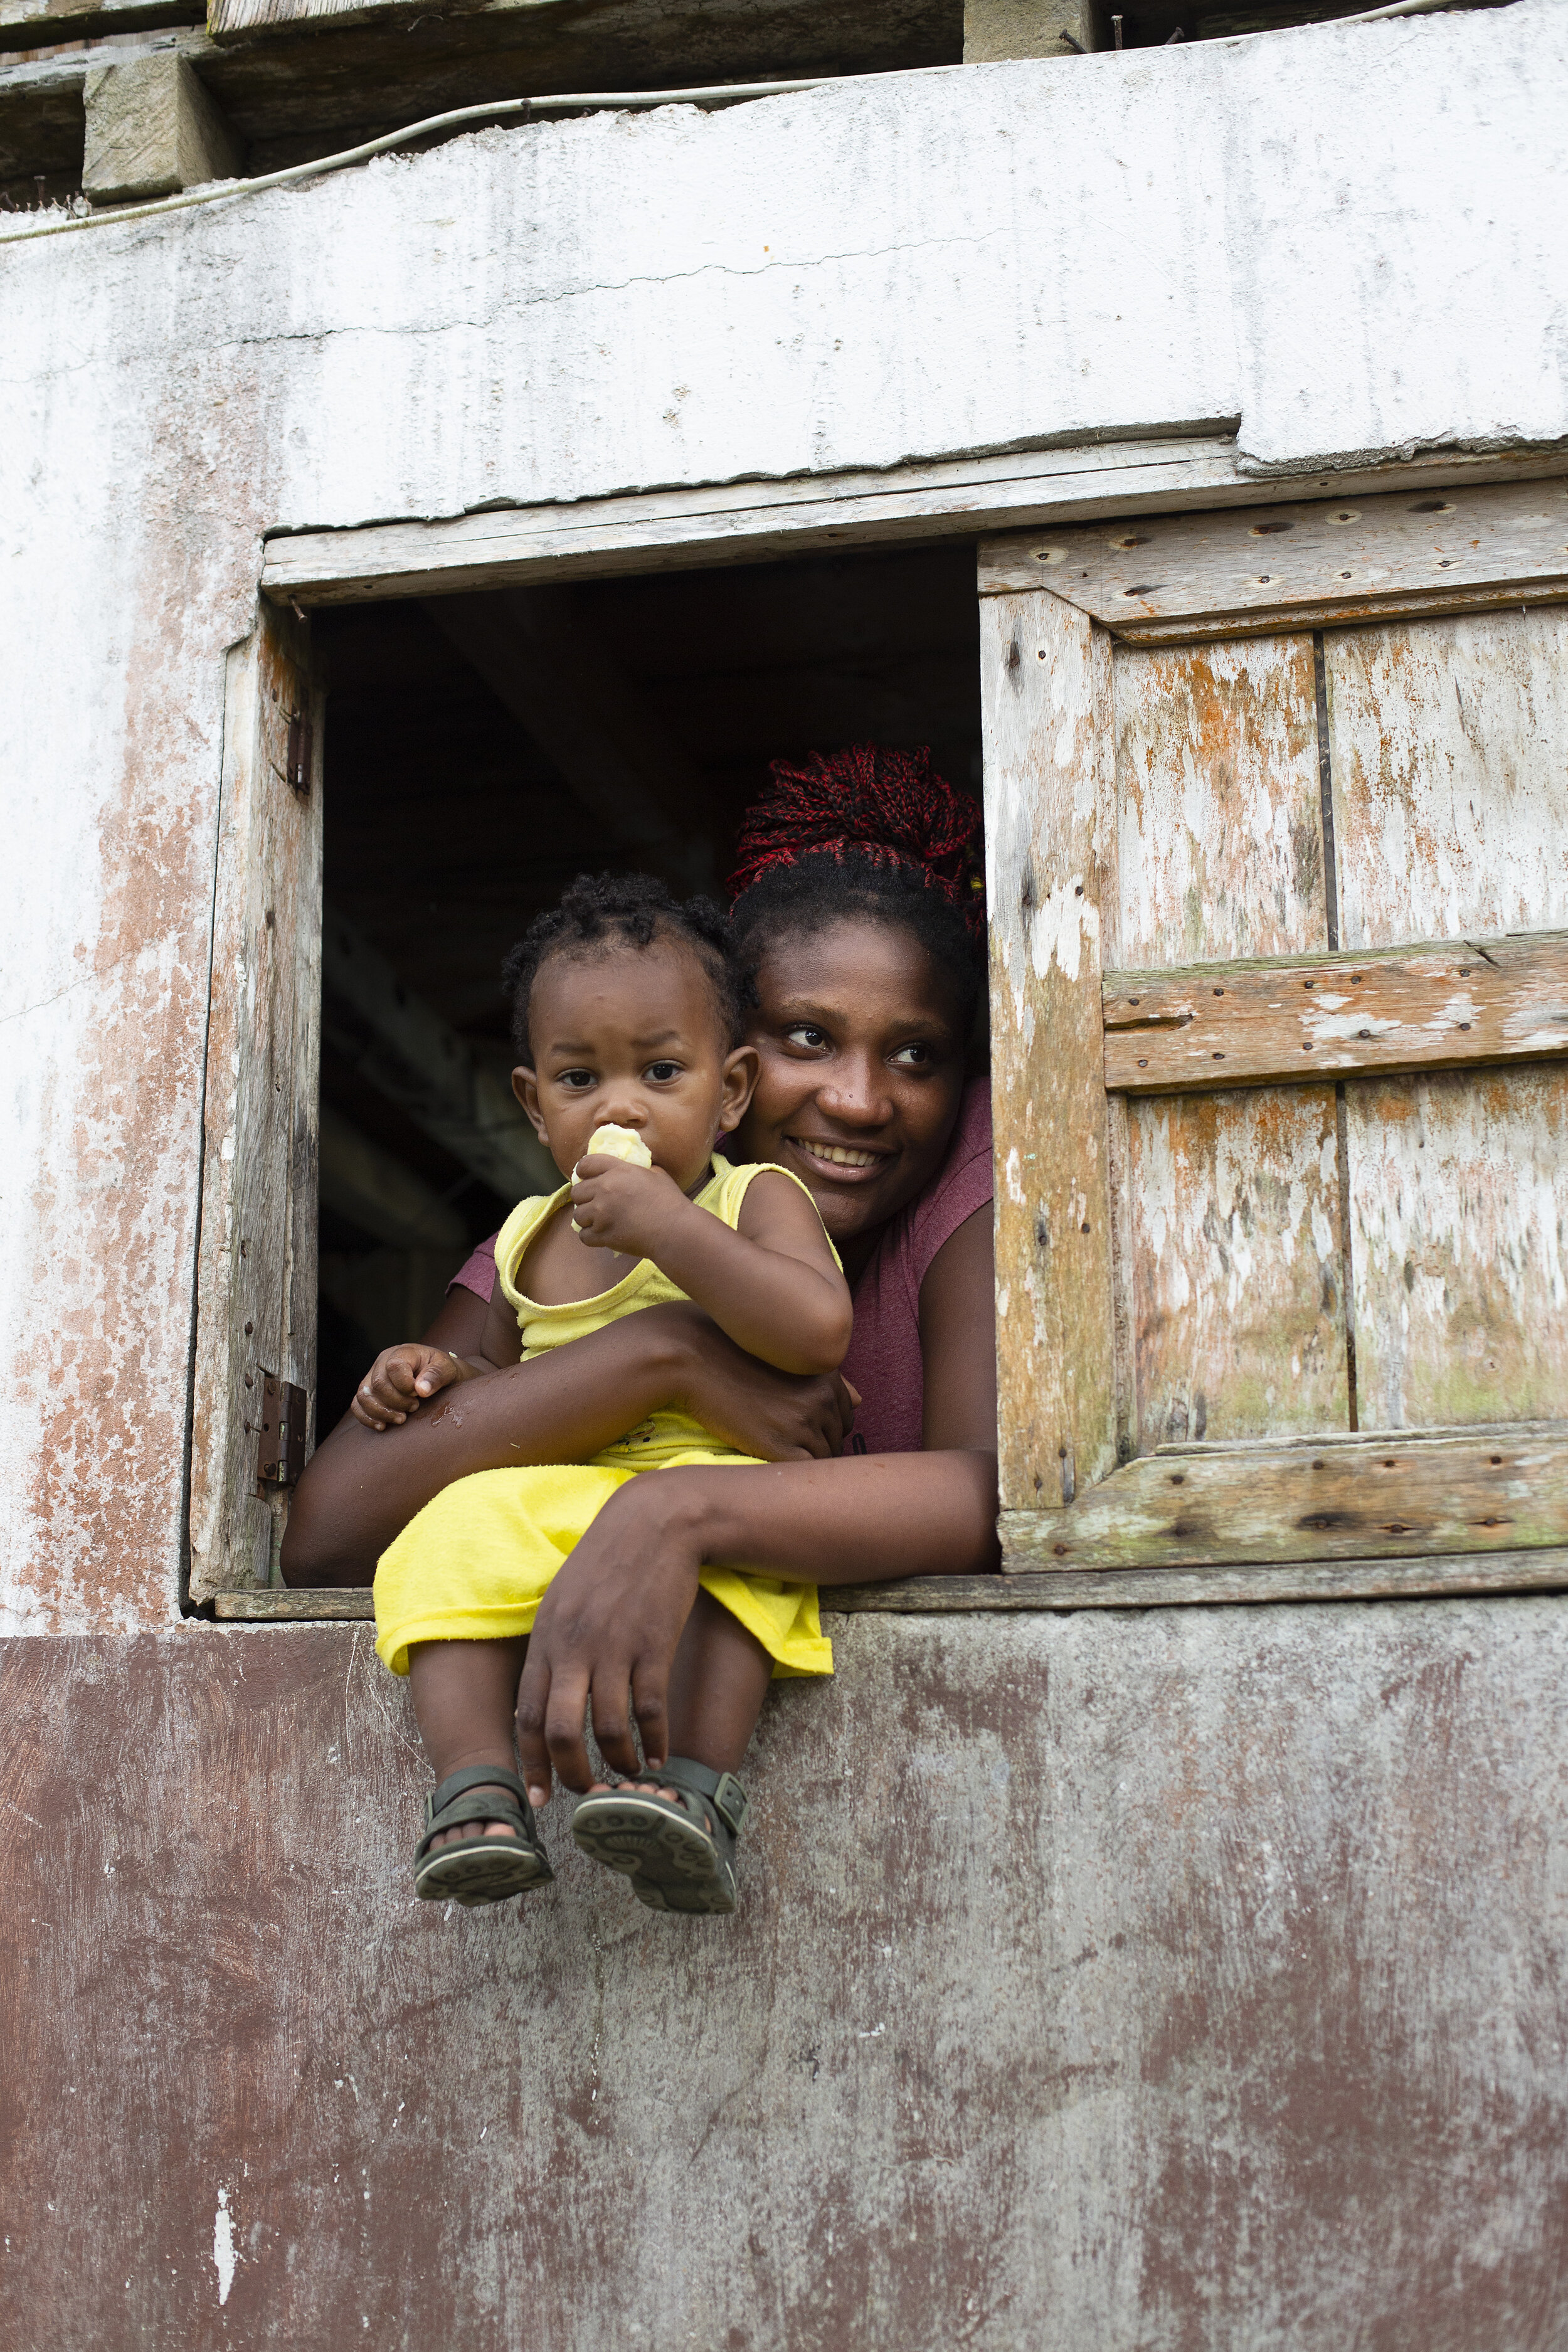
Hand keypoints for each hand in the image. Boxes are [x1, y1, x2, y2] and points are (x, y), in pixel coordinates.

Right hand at [350, 1342, 466, 1430]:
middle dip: (397, 1401)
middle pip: (378, 1384)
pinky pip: (356, 1405)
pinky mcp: (367, 1393)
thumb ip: (436, 1375)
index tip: (419, 1394)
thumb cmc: (442, 1371)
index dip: (405, 1385)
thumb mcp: (447, 1368)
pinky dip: (367, 1418)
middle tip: (414, 1407)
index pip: (394, 1367)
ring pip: (363, 1396)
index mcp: (402, 1352)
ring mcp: (372, 1377)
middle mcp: (383, 1362)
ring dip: (382, 1412)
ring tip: (402, 1419)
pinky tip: (383, 1426)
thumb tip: (421, 1389)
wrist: (437, 1377)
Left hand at [514, 1470, 704, 1800]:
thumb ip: (550, 1648)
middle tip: (585, 1793)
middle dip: (570, 1773)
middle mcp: (574, 1648)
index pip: (526, 1714)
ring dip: (618, 1762)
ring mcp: (614, 1648)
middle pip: (559, 1730)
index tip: (538, 1796)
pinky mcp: (654, 1646)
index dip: (530, 1762)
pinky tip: (660, 1756)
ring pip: (608, 1727)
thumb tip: (538, 1697)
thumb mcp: (562, 1600)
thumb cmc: (606, 1562)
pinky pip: (650, 1709)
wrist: (654, 1523)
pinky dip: (655, 1741)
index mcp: (546, 1639)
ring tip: (628, 1775)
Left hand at [569, 1154, 687, 1260]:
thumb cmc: (670, 1201)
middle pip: (577, 1191)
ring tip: (598, 1221)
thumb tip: (629, 1167)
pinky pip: (583, 1236)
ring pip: (578, 1215)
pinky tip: (601, 1235)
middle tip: (594, 1203)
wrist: (674, 1230)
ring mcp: (602, 1213)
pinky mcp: (603, 1235)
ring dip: (586, 1218)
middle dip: (583, 1197)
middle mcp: (605, 1189)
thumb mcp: (656, 1174)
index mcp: (618, 1171)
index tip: (587, 1178)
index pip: (585, 1164)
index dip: (583, 1171)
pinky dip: (591, 1237)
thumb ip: (637, 1168)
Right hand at [664, 1307, 859, 1459]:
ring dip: (803, 1462)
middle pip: (836, 1440)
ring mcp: (804, 1422)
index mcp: (828, 1376)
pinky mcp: (781, 1445)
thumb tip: (862, 1399)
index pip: (846, 1417)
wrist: (695, 1359)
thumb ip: (827, 1382)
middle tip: (780, 1443)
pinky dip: (793, 1476)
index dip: (822, 1427)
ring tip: (772, 1454)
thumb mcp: (787, 1362)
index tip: (793, 1427)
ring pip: (823, 1460)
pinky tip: (770, 1463)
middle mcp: (823, 1398)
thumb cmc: (736, 1358)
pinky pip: (804, 1473)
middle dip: (815, 1445)